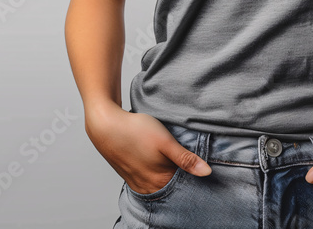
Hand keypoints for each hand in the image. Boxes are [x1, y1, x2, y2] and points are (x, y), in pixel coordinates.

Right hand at [84, 103, 211, 194]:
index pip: (183, 187)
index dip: (193, 178)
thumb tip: (207, 172)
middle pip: (171, 188)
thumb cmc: (135, 130)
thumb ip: (186, 159)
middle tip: (188, 163)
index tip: (199, 167)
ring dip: (167, 177)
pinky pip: (147, 181)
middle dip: (181, 179)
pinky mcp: (129, 175)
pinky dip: (155, 175)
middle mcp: (147, 186)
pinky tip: (156, 163)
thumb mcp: (165, 141)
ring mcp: (136, 182)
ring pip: (158, 185)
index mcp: (159, 181)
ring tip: (172, 162)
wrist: (105, 124)